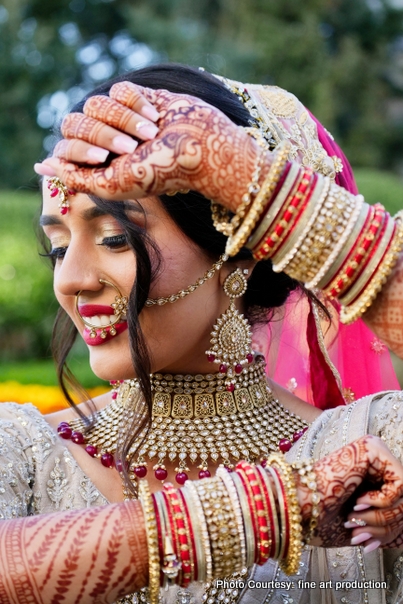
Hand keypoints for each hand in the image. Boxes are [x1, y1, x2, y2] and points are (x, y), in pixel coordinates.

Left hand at [35, 82, 258, 211]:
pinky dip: (136, 102)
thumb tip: (44, 166)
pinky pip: (119, 89)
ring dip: (125, 119)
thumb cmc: (160, 172)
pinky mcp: (137, 98)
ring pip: (97, 103)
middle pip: (77, 121)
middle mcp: (106, 141)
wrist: (199, 147)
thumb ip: (76, 179)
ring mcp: (120, 118)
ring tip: (151, 133)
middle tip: (131, 147)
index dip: (80, 149)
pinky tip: (155, 116)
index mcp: (97, 164)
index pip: (65, 146)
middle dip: (104, 133)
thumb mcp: (113, 185)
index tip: (103, 158)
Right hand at [296, 435, 402, 548]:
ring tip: (354, 519)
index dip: (389, 532)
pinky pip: (401, 484)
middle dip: (386, 528)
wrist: (297, 508)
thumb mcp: (364, 529)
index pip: (401, 506)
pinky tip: (357, 502)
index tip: (366, 544)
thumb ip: (388, 528)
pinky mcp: (372, 447)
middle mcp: (376, 460)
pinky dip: (381, 503)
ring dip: (381, 518)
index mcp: (372, 477)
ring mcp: (374, 451)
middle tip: (359, 534)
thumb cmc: (321, 518)